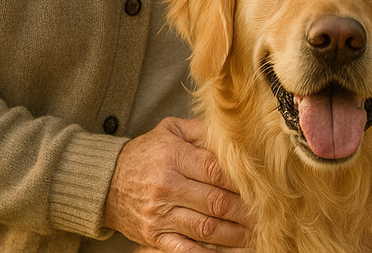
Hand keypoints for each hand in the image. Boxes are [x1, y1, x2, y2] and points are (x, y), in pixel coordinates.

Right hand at [103, 117, 250, 251]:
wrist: (105, 182)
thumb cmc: (145, 153)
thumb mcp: (169, 131)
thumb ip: (201, 131)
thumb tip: (233, 135)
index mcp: (173, 157)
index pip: (216, 170)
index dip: (242, 180)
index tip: (261, 186)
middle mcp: (167, 186)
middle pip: (216, 201)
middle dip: (245, 210)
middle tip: (266, 214)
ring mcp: (160, 214)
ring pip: (206, 228)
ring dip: (235, 235)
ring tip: (255, 234)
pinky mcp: (153, 236)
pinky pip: (184, 250)